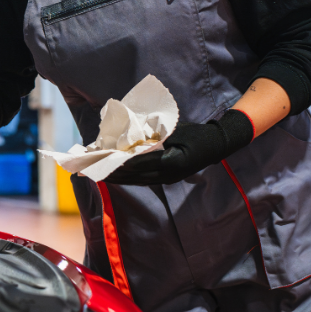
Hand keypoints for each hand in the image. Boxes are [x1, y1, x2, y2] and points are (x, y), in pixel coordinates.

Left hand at [105, 109, 253, 185]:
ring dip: (119, 178)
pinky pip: (145, 180)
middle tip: (93, 168)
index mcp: (171, 161)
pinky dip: (130, 177)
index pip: (138, 162)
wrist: (217, 146)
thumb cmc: (195, 134)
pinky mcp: (168, 179)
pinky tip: (118, 176)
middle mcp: (169, 174)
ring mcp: (169, 179)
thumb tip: (130, 137)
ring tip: (100, 174)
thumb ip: (154, 136)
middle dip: (113, 172)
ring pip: (138, 180)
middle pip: (135, 175)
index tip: (102, 159)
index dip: (118, 162)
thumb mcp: (174, 131)